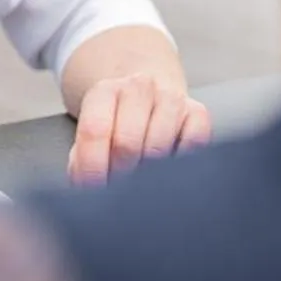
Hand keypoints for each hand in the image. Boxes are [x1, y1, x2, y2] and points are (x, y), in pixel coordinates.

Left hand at [67, 72, 209, 184]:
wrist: (148, 98)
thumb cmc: (116, 125)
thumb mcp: (91, 134)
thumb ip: (82, 158)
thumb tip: (87, 188)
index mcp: (105, 91)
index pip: (95, 130)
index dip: (92, 167)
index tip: (93, 192)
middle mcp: (139, 88)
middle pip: (127, 143)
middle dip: (120, 176)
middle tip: (118, 192)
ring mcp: (171, 97)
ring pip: (158, 148)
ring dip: (149, 174)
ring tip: (141, 182)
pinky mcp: (198, 112)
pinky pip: (192, 146)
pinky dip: (180, 166)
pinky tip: (168, 170)